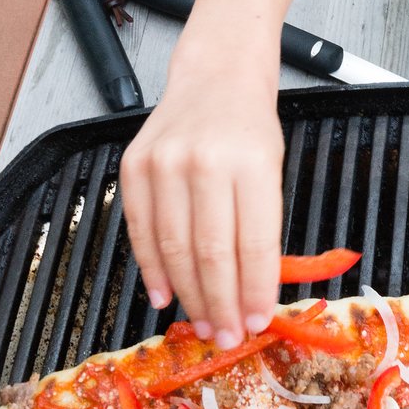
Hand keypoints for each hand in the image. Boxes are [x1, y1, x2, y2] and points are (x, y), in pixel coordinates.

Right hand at [119, 52, 283, 348]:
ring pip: (174, 248)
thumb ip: (261, 225)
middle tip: (229, 335)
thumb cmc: (250, 124)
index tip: (259, 321)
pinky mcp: (134, 166)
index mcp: (252, 162)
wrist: (215, 73)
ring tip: (204, 322)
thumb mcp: (274, 167)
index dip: (255, 290)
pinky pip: (142, 230)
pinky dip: (153, 269)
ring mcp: (165, 163)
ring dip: (189, 294)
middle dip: (222, 303)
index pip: (254, 242)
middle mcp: (205, 162)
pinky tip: (165, 294)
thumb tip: (252, 291)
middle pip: (212, 252)